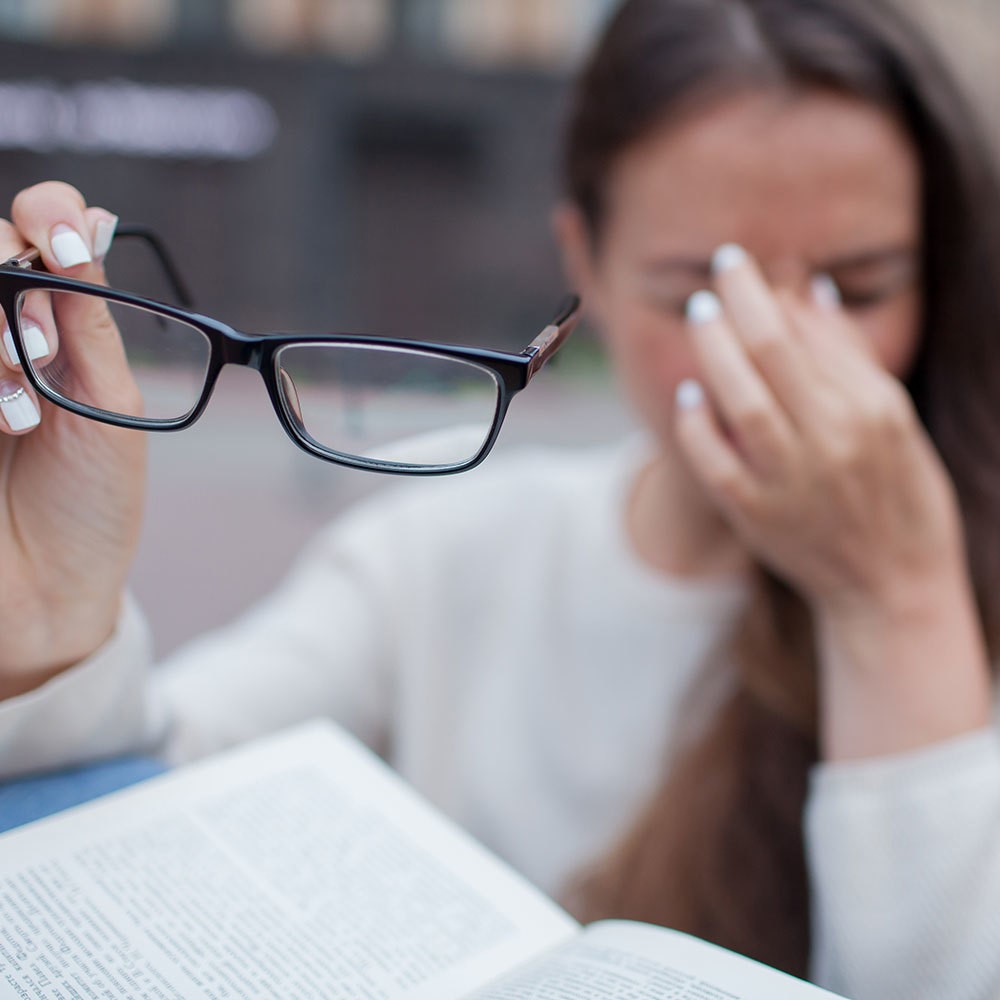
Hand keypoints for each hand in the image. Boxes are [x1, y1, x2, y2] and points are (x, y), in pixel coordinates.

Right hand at [0, 182, 144, 695]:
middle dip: (15, 292)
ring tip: (18, 415)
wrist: (48, 591)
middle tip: (40, 359)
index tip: (68, 250)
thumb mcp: (108, 404)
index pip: (39, 227)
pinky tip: (0, 419)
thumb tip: (94, 224)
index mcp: (54, 325)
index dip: (50, 215)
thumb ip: (88, 320)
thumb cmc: (90, 503)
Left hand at [673, 246, 964, 618]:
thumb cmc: (899, 492)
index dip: (761, 293)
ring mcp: (792, 482)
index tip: (736, 264)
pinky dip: (696, 426)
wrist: (892, 585)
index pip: (802, 335)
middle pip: (771, 356)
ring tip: (699, 315)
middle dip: (736, 305)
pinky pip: (715, 463)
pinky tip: (688, 395)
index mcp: (870, 411)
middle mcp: (833, 442)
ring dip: (713, 352)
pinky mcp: (758, 516)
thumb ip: (848, 356)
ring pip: (742, 402)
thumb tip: (809, 291)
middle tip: (715, 275)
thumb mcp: (894, 418)